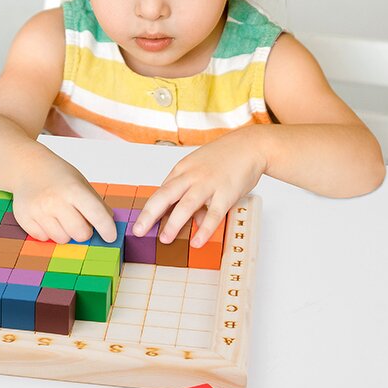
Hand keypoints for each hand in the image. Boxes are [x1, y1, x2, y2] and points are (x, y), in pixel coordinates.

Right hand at [11, 157, 116, 243]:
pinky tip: (45, 217)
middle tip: (79, 221)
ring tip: (59, 216)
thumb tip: (109, 224)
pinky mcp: (24, 218)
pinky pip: (44, 239)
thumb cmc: (58, 176)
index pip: (96, 215)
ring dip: (65, 233)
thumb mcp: (81, 183)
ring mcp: (38, 211)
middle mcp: (55, 201)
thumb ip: (96, 204)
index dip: (107, 229)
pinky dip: (48, 232)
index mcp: (73, 189)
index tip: (111, 236)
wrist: (28, 167)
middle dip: (84, 231)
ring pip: (62, 239)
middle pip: (80, 234)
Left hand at [132, 128, 267, 246]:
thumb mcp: (201, 172)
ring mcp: (208, 184)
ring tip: (164, 239)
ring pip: (187, 205)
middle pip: (165, 195)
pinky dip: (205, 229)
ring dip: (174, 223)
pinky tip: (197, 242)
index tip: (139, 224)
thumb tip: (193, 221)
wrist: (250, 146)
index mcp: (182, 170)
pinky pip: (214, 214)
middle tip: (138, 231)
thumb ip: (193, 195)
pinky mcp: (226, 193)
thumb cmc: (223, 158)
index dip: (149, 209)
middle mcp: (191, 176)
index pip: (161, 191)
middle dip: (149, 214)